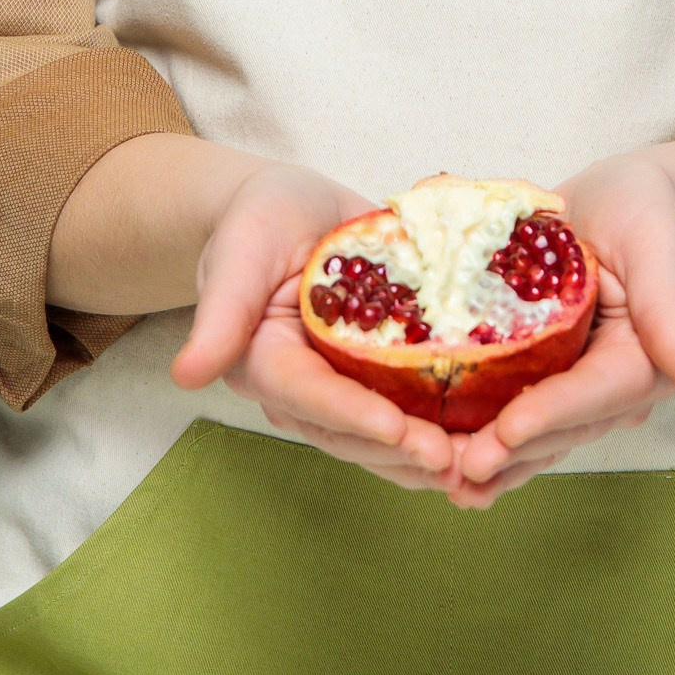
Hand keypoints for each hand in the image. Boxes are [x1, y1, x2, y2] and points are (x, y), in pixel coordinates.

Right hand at [170, 162, 457, 488]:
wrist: (290, 209)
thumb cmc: (259, 218)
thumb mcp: (241, 247)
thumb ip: (220, 309)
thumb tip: (187, 375)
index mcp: (262, 361)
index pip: (307, 395)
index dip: (353, 414)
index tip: (398, 429)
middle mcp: (299, 389)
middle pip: (349, 432)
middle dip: (401, 450)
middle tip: (456, 460)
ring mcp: (337, 389)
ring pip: (379, 439)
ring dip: (427, 457)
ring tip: (480, 465)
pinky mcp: (372, 380)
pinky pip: (403, 416)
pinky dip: (441, 432)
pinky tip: (486, 442)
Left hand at [445, 151, 674, 507]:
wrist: (623, 199)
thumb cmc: (646, 209)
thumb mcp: (661, 244)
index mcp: (649, 359)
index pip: (598, 393)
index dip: (552, 413)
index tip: (507, 430)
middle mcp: (614, 385)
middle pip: (562, 426)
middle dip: (510, 450)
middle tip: (459, 469)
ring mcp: (578, 386)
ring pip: (537, 434)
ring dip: (493, 462)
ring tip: (443, 480)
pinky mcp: (545, 376)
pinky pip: (516, 414)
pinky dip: (484, 441)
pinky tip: (444, 466)